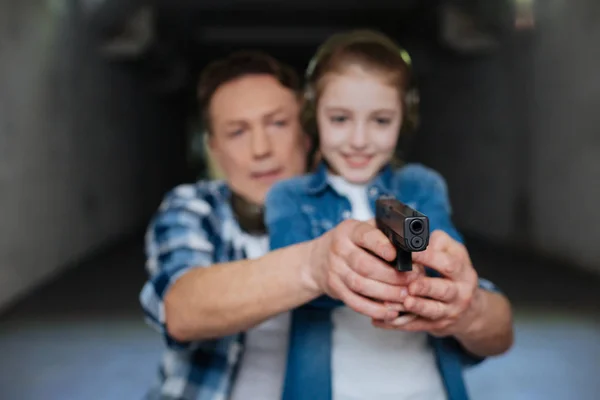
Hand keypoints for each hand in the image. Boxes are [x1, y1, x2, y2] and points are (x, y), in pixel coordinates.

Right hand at [307, 219, 422, 319]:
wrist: (319, 260)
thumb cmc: (352, 243)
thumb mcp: (364, 230)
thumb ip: (384, 235)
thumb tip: (414, 247)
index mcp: (349, 230)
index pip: (365, 235)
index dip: (380, 245)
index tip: (396, 255)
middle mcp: (339, 249)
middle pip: (364, 265)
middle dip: (391, 276)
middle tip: (412, 282)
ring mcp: (335, 270)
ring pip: (360, 285)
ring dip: (385, 294)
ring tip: (405, 297)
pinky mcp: (334, 288)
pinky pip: (354, 302)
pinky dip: (373, 309)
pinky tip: (390, 312)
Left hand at [372, 230, 480, 337]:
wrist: (471, 312)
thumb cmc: (456, 276)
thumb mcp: (455, 255)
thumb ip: (440, 243)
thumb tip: (421, 238)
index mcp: (462, 272)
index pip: (447, 263)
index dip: (428, 257)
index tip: (409, 252)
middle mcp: (459, 293)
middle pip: (444, 290)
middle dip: (426, 287)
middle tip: (410, 284)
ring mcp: (448, 312)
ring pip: (432, 311)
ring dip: (416, 307)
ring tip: (403, 302)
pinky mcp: (436, 326)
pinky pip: (417, 325)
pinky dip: (400, 323)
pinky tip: (384, 319)